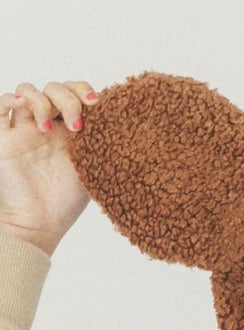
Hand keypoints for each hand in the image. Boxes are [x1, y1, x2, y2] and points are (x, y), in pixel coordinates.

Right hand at [0, 81, 97, 255]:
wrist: (42, 221)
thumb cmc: (68, 200)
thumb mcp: (94, 168)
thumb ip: (102, 145)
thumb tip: (125, 124)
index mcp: (70, 129)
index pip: (75, 92)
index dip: (83, 91)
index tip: (97, 105)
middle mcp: (48, 124)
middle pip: (53, 88)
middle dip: (67, 99)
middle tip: (76, 126)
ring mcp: (24, 128)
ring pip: (27, 90)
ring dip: (41, 101)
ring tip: (47, 128)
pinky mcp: (3, 138)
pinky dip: (9, 99)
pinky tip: (21, 105)